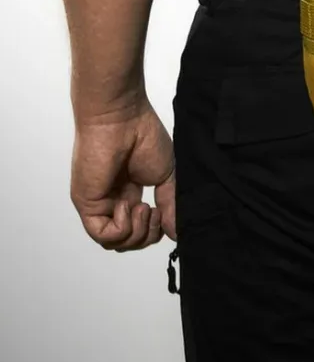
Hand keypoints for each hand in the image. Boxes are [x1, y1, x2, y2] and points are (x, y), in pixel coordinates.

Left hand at [71, 97, 176, 250]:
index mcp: (129, 193)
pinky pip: (102, 234)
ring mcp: (99, 204)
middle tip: (156, 212)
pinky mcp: (88, 204)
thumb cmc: (144, 136)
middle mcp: (112, 201)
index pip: (139, 228)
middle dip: (147, 236)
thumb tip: (178, 233)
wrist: (123, 118)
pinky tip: (130, 205)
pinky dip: (122, 227)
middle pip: (128, 241)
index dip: (155, 229)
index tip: (164, 211)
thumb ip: (171, 205)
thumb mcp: (166, 176)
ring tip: (145, 206)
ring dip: (136, 232)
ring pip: (115, 243)